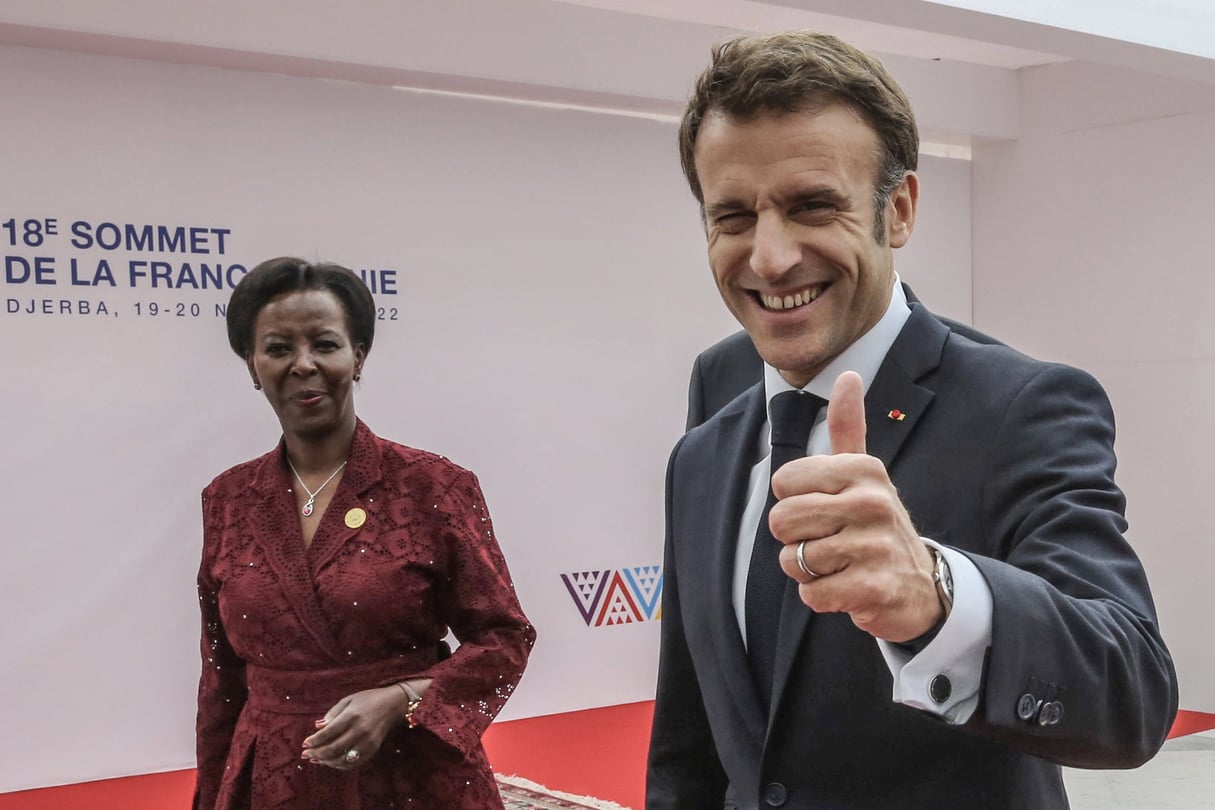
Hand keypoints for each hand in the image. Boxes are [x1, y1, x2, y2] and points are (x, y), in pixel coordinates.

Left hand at [301, 685, 408, 768]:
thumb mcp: (348, 700)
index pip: (329, 733)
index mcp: (352, 716)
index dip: (315, 741)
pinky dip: (340, 765)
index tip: (304, 744)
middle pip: (333, 749)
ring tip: (315, 760)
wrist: (393, 705)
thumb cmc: (368, 700)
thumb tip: (317, 726)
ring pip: (342, 760)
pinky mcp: (372, 750)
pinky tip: (331, 762)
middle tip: (305, 755)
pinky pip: (353, 763)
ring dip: (326, 762)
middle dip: (316, 754)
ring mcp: (367, 742)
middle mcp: (360, 731)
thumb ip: (332, 714)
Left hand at [771, 371, 942, 642]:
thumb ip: (848, 427)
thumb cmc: (876, 524)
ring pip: (794, 560)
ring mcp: (875, 546)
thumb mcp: (864, 473)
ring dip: (808, 571)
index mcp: (862, 470)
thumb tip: (848, 374)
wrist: (922, 585)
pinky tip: (847, 588)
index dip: (793, 501)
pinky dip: (821, 596)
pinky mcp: (874, 587)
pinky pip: (812, 593)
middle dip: (794, 540)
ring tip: (840, 565)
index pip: (783, 482)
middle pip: (781, 521)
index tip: (823, 508)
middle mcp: (871, 502)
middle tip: (827, 542)